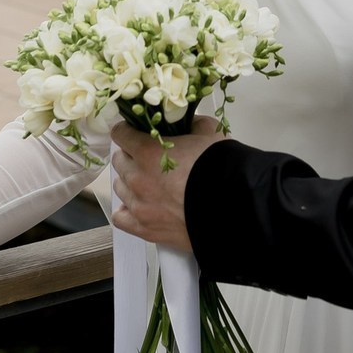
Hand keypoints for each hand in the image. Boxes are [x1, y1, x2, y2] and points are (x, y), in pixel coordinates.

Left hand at [111, 116, 222, 251]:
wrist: (233, 207)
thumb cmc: (221, 167)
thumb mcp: (209, 132)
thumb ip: (191, 123)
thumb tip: (187, 123)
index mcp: (148, 151)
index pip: (120, 134)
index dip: (128, 130)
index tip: (135, 131)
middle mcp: (138, 178)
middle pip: (119, 161)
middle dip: (130, 155)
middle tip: (147, 156)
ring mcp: (139, 206)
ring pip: (120, 187)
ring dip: (130, 181)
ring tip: (147, 181)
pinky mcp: (145, 229)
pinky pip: (121, 217)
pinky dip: (127, 209)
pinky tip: (140, 204)